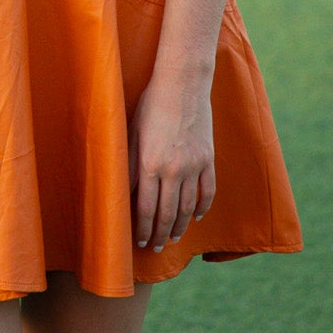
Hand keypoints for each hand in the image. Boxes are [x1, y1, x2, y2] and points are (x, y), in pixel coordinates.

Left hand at [128, 77, 215, 252]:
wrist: (182, 84)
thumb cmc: (150, 105)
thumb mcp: (132, 134)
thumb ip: (129, 166)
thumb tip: (123, 194)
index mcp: (149, 163)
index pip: (145, 208)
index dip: (142, 228)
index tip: (139, 241)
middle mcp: (173, 169)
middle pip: (167, 213)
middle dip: (159, 234)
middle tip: (154, 248)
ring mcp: (194, 165)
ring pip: (188, 207)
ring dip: (180, 226)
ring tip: (173, 238)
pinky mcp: (209, 158)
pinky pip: (207, 190)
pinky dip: (203, 207)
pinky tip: (198, 217)